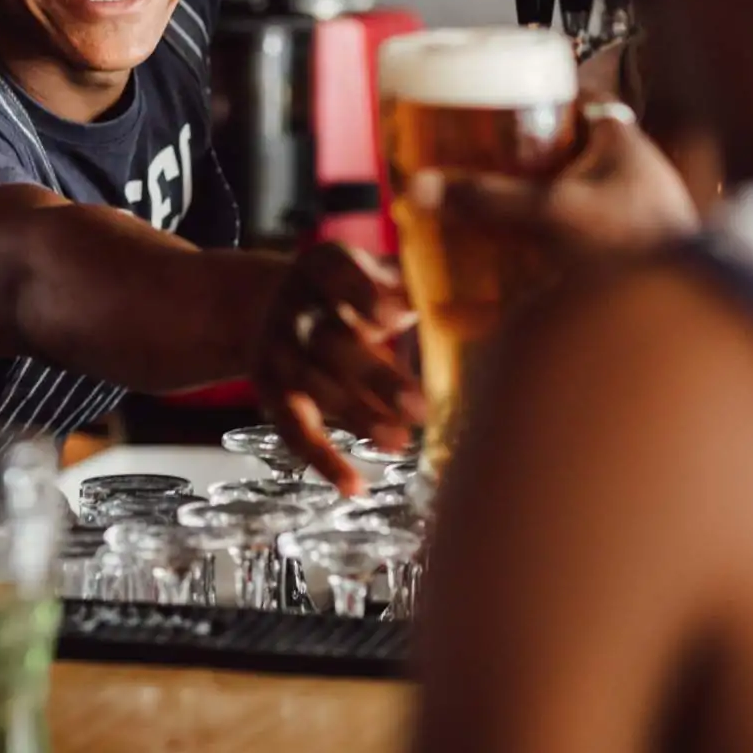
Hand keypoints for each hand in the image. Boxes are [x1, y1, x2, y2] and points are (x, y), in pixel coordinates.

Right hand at [250, 242, 423, 494]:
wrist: (269, 309)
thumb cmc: (352, 294)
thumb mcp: (375, 277)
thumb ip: (416, 290)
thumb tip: (483, 310)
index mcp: (323, 265)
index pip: (338, 274)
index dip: (363, 294)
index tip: (397, 316)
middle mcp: (294, 306)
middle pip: (330, 341)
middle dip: (373, 376)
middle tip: (420, 408)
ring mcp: (277, 351)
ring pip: (312, 387)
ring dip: (356, 416)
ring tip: (399, 442)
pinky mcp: (270, 394)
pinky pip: (294, 430)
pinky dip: (323, 461)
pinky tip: (355, 486)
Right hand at [411, 102, 697, 265]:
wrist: (691, 315)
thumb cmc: (639, 245)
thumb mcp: (554, 213)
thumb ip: (490, 200)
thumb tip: (423, 189)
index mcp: (623, 139)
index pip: (581, 96)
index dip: (542, 94)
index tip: (504, 100)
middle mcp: (636, 169)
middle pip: (572, 147)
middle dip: (529, 155)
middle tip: (484, 161)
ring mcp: (638, 212)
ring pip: (578, 191)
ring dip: (541, 200)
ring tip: (496, 208)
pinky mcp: (633, 253)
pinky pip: (583, 234)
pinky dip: (553, 238)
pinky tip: (525, 255)